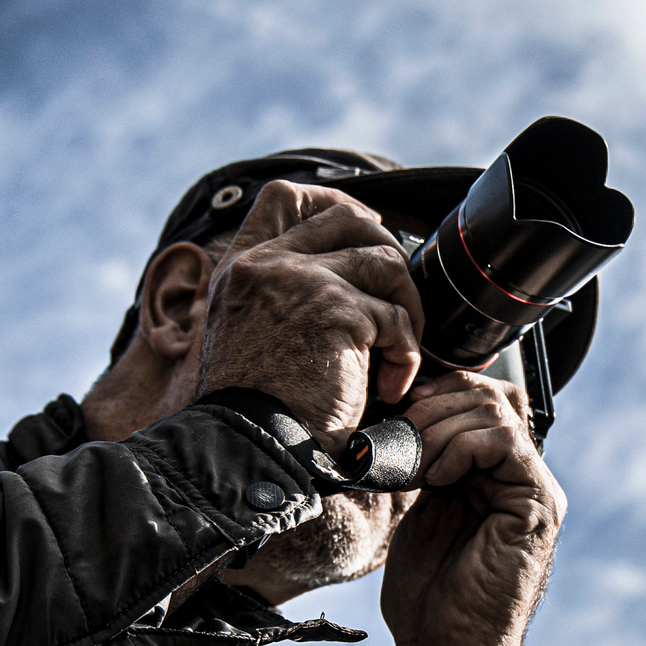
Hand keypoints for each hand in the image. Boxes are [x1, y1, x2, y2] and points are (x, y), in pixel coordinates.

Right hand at [193, 182, 424, 434]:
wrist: (252, 448)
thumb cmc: (254, 411)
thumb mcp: (244, 335)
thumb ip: (276, 296)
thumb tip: (335, 272)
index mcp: (239, 270)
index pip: (283, 197)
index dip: (332, 201)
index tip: (362, 224)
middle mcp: (267, 266)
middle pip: (345, 216)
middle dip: (384, 246)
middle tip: (394, 293)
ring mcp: (304, 283)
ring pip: (384, 261)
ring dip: (406, 305)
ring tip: (396, 349)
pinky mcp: (340, 312)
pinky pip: (397, 317)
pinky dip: (406, 353)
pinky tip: (391, 385)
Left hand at [380, 372, 565, 645]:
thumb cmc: (429, 597)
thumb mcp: (419, 511)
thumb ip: (427, 464)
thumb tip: (406, 417)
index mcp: (494, 477)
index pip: (483, 402)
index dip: (443, 392)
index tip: (401, 407)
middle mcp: (520, 479)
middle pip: (495, 397)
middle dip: (440, 403)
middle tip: (402, 432)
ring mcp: (533, 491)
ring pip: (500, 413)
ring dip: (444, 426)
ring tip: (415, 460)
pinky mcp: (537, 507)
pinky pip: (507, 444)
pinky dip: (464, 447)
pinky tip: (438, 476)